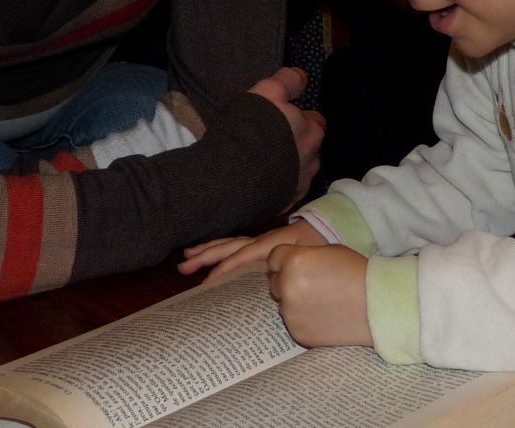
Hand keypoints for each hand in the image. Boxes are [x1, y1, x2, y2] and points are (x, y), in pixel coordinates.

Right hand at [178, 219, 326, 280]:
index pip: (242, 255)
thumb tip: (271, 285)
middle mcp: (261, 241)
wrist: (331, 230)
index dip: (225, 268)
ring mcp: (260, 243)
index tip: (207, 282)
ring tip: (188, 256)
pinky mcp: (263, 247)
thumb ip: (292, 267)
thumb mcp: (310, 255)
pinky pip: (237, 248)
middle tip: (183, 265)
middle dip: (206, 255)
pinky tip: (211, 258)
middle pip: (229, 246)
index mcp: (271, 243)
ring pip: (230, 245)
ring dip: (208, 250)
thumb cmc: (320, 245)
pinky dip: (221, 251)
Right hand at [249, 67, 325, 202]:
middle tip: (271, 142)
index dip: (300, 119)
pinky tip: (259, 182)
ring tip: (263, 164)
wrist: (232, 176)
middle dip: (295, 146)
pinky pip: (284, 193)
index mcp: (313, 133)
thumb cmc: (251, 128)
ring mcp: (300, 187)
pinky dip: (276, 187)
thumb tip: (303, 76)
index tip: (283, 119)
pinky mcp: (283, 206)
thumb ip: (287, 81)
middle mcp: (313, 162)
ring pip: (298, 173)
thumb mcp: (267, 91)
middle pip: (309, 149)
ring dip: (287, 168)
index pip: (316, 122)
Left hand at [267, 244, 371, 347]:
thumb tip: (286, 263)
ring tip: (321, 301)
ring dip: (294, 301)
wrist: (377, 306)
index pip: (273, 258)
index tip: (300, 266)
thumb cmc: (356, 272)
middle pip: (274, 281)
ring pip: (282, 303)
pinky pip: (292, 322)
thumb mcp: (328, 250)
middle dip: (287, 281)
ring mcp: (290, 312)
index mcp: (293, 261)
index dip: (285, 261)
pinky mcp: (297, 332)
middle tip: (312, 284)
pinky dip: (303, 319)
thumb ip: (302, 255)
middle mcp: (287, 286)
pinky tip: (323, 315)